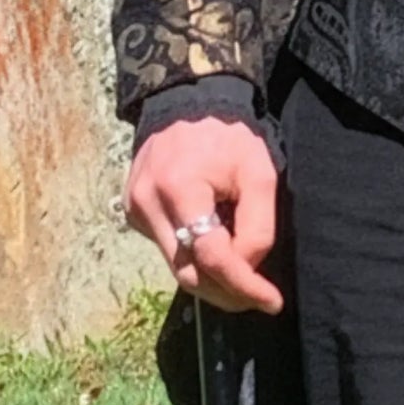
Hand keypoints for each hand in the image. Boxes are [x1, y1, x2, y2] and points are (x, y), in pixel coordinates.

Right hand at [123, 118, 283, 314]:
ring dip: (211, 278)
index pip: (211, 257)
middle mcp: (148, 204)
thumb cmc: (227, 136)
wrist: (186, 102)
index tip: (272, 302)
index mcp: (180, 189)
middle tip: (258, 296)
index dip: (243, 285)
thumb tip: (246, 270)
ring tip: (241, 273)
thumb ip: (257, 225)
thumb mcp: (258, 172)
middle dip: (227, 292)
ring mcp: (135, 210)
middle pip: (188, 273)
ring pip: (176, 267)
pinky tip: (214, 241)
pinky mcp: (132, 212)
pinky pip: (167, 249)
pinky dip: (193, 256)